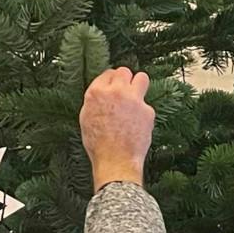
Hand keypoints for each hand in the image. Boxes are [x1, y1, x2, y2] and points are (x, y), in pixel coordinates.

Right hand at [79, 67, 154, 187]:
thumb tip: (102, 94)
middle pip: (124, 71)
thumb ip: (95, 101)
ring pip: (142, 77)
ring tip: (136, 95)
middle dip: (125, 79)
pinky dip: (143, 111)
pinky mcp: (147, 110)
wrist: (116, 161)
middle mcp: (115, 91)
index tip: (113, 86)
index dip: (111, 80)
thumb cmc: (99, 145)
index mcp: (96, 92)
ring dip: (139, 84)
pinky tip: (138, 123)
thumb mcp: (86, 118)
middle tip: (125, 90)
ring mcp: (133, 99)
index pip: (108, 73)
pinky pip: (146, 104)